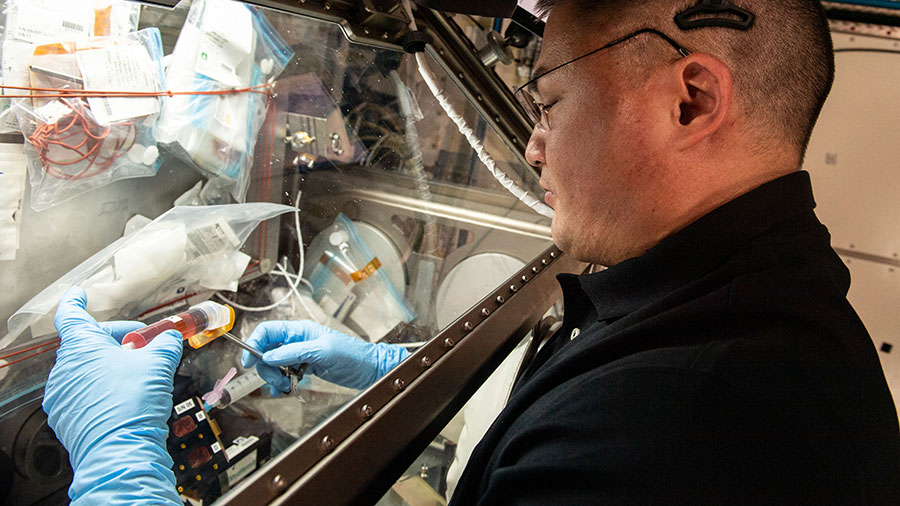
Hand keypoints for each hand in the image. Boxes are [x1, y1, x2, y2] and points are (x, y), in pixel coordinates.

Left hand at [43, 287, 181, 504]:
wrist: (121, 452)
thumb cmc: (132, 405)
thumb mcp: (158, 363)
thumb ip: (165, 343)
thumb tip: (170, 337)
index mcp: (81, 347)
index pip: (72, 314)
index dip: (77, 301)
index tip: (80, 294)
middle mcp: (64, 368)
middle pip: (89, 344)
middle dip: (117, 341)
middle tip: (144, 347)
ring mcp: (62, 395)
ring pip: (88, 369)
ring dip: (111, 367)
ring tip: (139, 377)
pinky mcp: (67, 417)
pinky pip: (85, 393)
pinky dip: (103, 389)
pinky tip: (126, 398)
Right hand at [241, 320, 408, 390]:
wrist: (370, 370)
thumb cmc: (353, 355)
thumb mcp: (322, 352)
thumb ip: (294, 352)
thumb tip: (268, 356)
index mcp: (301, 330)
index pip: (268, 331)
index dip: (254, 344)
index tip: (249, 362)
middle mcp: (298, 340)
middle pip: (267, 350)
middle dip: (267, 367)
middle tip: (277, 380)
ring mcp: (302, 354)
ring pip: (275, 364)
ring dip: (275, 377)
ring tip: (286, 386)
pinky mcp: (306, 366)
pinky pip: (286, 373)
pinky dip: (283, 382)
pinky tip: (288, 388)